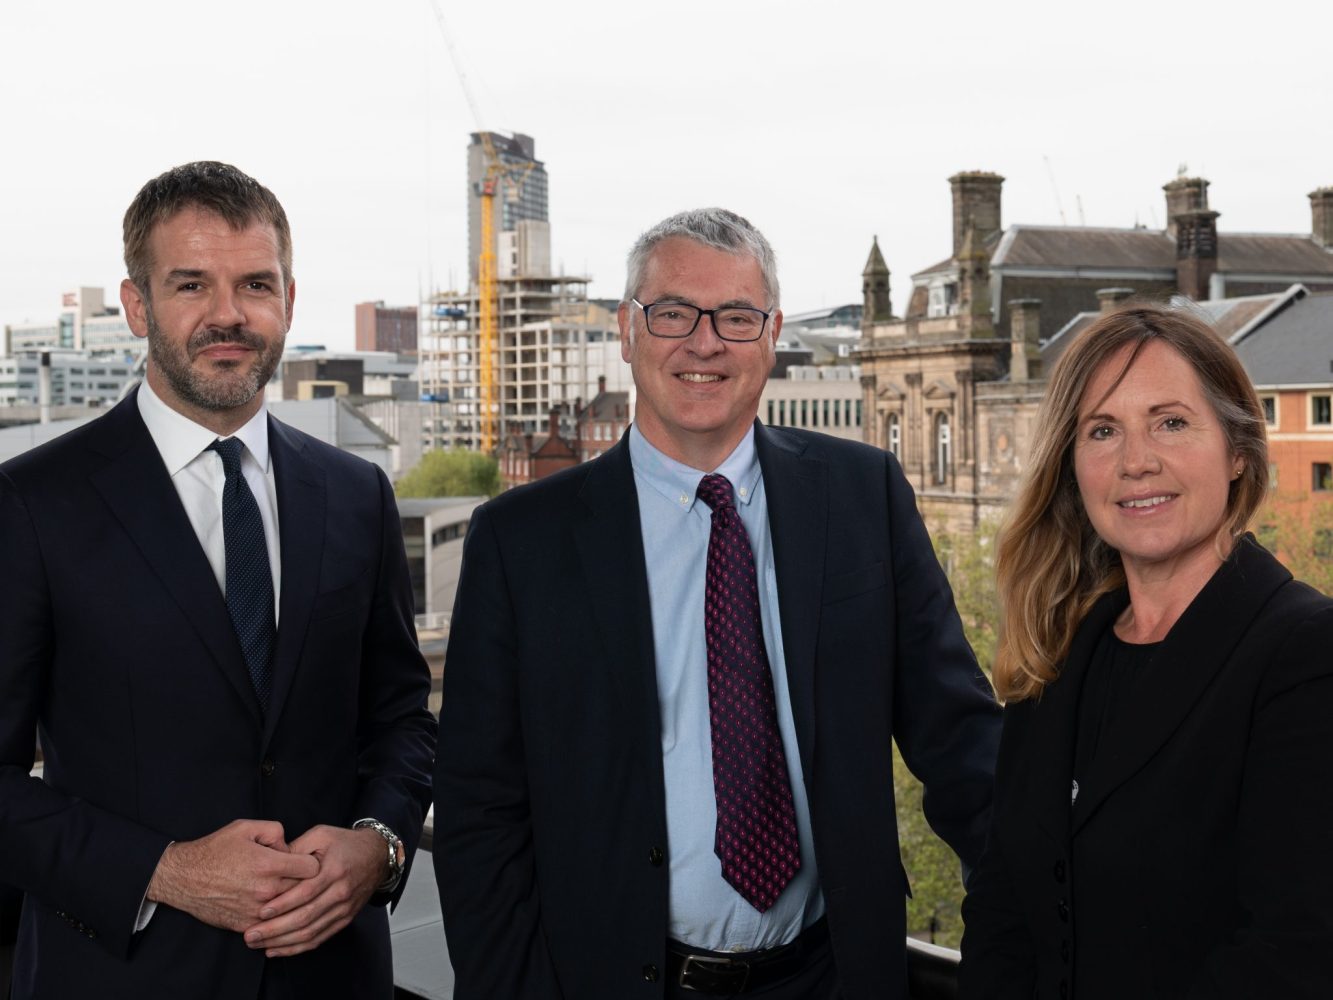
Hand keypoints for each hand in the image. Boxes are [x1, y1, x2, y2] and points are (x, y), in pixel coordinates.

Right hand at [146, 820, 319, 931]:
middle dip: (303, 882)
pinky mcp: (246, 925)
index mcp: (268, 864)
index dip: (311, 862)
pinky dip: (275, 917)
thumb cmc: (214, 850)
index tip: (303, 860)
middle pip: (304, 890)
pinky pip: (273, 925)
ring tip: (284, 890)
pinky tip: (271, 906)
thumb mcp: (246, 827)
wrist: (183, 878)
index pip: (312, 868)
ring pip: (290, 910)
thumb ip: (276, 831)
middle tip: (294, 875)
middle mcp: (265, 890)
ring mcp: (256, 911)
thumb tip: (290, 847)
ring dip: (290, 901)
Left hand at [242, 824, 386, 956]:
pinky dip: (297, 948)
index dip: (282, 905)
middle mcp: (341, 892)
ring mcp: (344, 909)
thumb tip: (271, 864)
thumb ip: (296, 849)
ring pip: (311, 932)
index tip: (259, 913)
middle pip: (306, 917)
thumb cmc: (345, 843)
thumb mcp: (321, 835)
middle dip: (275, 929)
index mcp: (334, 870)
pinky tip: (277, 949)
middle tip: (250, 935)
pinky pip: (319, 938)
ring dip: (282, 942)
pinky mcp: (345, 919)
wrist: (377, 855)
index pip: (305, 893)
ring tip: (258, 944)